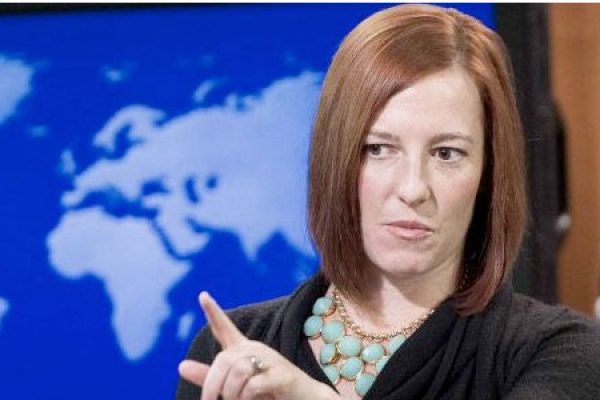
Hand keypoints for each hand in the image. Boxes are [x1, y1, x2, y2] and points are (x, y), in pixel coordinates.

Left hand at [179, 292, 339, 399]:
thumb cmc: (267, 393)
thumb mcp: (235, 387)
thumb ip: (209, 378)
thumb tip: (180, 365)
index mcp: (243, 350)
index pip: (224, 328)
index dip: (213, 312)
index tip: (202, 295)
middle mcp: (255, 349)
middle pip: (223, 361)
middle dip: (213, 387)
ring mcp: (270, 360)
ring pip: (237, 373)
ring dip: (232, 395)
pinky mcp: (281, 375)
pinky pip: (252, 385)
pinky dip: (247, 398)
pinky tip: (255, 399)